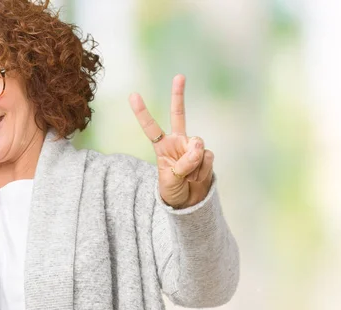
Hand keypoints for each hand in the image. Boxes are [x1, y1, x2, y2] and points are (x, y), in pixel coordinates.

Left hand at [129, 74, 213, 208]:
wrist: (190, 202)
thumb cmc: (172, 190)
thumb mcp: (170, 180)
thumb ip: (182, 164)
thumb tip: (199, 149)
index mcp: (162, 146)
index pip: (150, 127)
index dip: (142, 112)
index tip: (133, 95)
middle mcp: (178, 141)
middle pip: (179, 114)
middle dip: (178, 95)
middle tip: (179, 76)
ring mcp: (192, 146)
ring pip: (196, 146)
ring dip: (193, 165)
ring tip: (188, 177)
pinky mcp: (206, 154)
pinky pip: (207, 157)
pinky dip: (203, 170)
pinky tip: (198, 176)